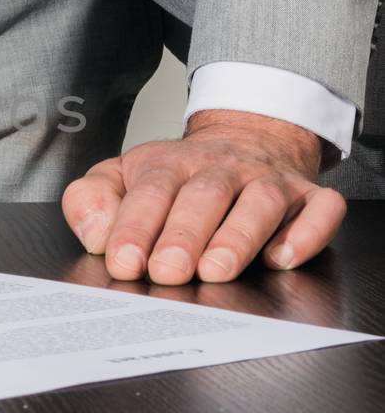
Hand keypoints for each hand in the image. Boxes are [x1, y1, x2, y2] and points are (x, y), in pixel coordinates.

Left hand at [61, 108, 346, 283]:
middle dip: (184, 236)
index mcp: (170, 164)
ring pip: (260, 202)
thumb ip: (92, 200)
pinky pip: (319, 210)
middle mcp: (222, 168)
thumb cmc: (177, 176)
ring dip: (239, 236)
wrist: (244, 141)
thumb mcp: (121, 177)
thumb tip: (96, 234)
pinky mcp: (310, 198)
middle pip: (204, 196)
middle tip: (168, 272)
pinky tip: (282, 258)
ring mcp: (269, 181)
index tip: (123, 260)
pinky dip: (307, 233)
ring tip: (217, 270)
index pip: (150, 191)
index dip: (135, 226)